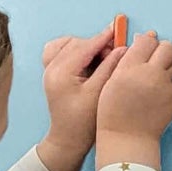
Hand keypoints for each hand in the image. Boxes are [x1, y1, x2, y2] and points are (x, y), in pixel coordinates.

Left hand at [36, 30, 123, 170]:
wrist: (68, 140)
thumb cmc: (84, 122)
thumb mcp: (99, 93)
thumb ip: (110, 67)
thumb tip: (122, 48)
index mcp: (60, 73)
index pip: (84, 47)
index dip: (103, 37)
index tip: (118, 29)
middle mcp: (51, 68)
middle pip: (75, 43)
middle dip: (96, 44)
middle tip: (114, 52)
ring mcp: (49, 71)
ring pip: (66, 45)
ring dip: (85, 46)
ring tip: (101, 56)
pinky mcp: (52, 74)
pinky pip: (60, 51)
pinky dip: (74, 50)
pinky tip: (87, 59)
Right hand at [96, 30, 171, 170]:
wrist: (127, 138)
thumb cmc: (113, 111)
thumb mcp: (111, 81)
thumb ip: (126, 59)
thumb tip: (141, 39)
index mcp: (131, 67)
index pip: (147, 41)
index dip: (146, 42)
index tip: (143, 47)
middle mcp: (151, 73)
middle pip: (167, 47)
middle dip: (161, 50)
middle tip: (153, 58)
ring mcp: (165, 86)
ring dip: (165, 66)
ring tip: (152, 79)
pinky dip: (166, 85)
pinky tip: (155, 95)